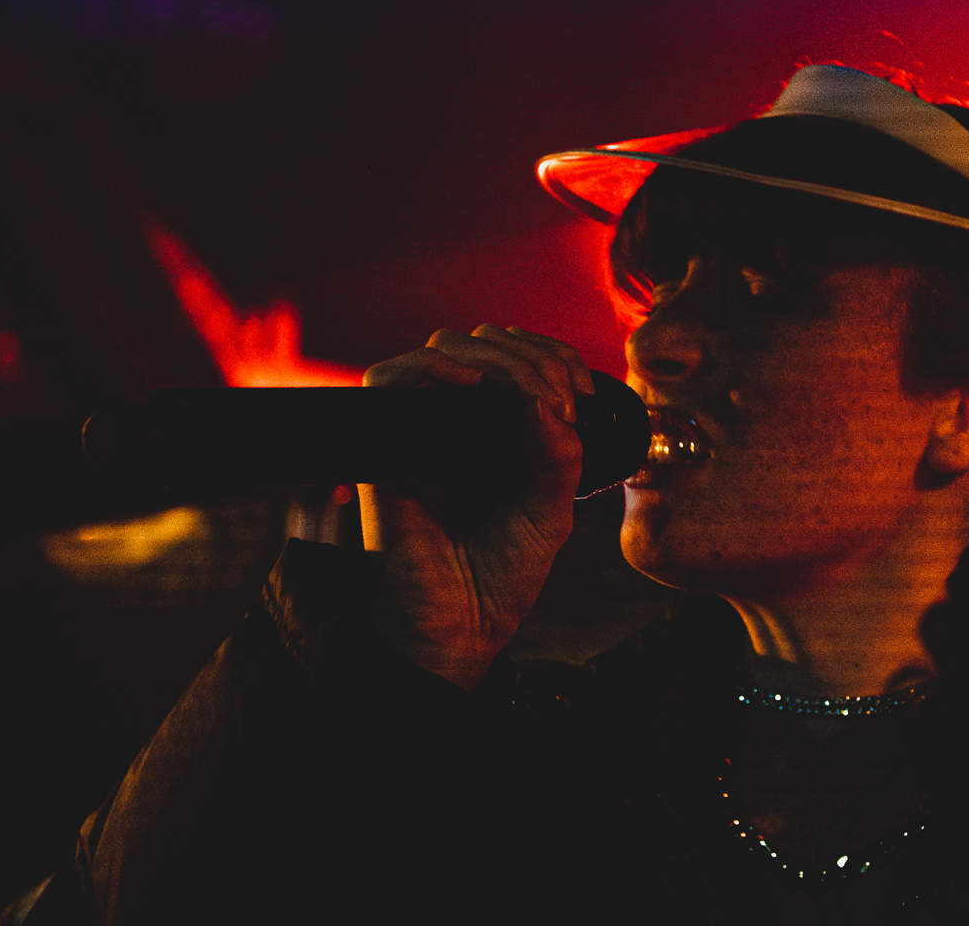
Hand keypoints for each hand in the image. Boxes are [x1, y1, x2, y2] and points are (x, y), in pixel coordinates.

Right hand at [358, 325, 594, 688]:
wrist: (461, 625)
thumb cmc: (502, 575)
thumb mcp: (552, 510)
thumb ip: (559, 456)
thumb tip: (546, 401)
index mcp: (503, 431)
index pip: (522, 359)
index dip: (555, 356)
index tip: (583, 390)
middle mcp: (462, 422)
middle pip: (486, 343)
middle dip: (535, 356)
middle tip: (563, 398)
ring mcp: (424, 429)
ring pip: (446, 348)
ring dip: (499, 358)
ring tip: (530, 395)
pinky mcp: (385, 444)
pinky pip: (387, 378)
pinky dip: (428, 365)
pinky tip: (469, 382)